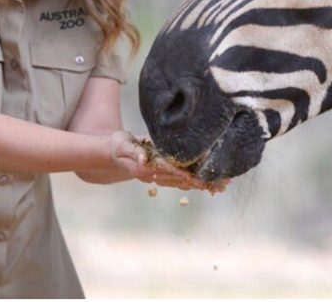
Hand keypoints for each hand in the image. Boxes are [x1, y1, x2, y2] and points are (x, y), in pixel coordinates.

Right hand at [109, 131, 228, 192]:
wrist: (110, 154)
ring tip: (220, 186)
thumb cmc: (118, 145)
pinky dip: (193, 181)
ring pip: (182, 183)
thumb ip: (133, 151)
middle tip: (220, 184)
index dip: (186, 175)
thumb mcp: (122, 144)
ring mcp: (157, 177)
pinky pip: (179, 180)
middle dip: (200, 182)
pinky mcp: (161, 175)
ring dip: (200, 184)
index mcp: (146, 168)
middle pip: (180, 181)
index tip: (201, 179)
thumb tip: (142, 159)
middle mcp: (154, 176)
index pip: (170, 172)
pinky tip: (206, 182)